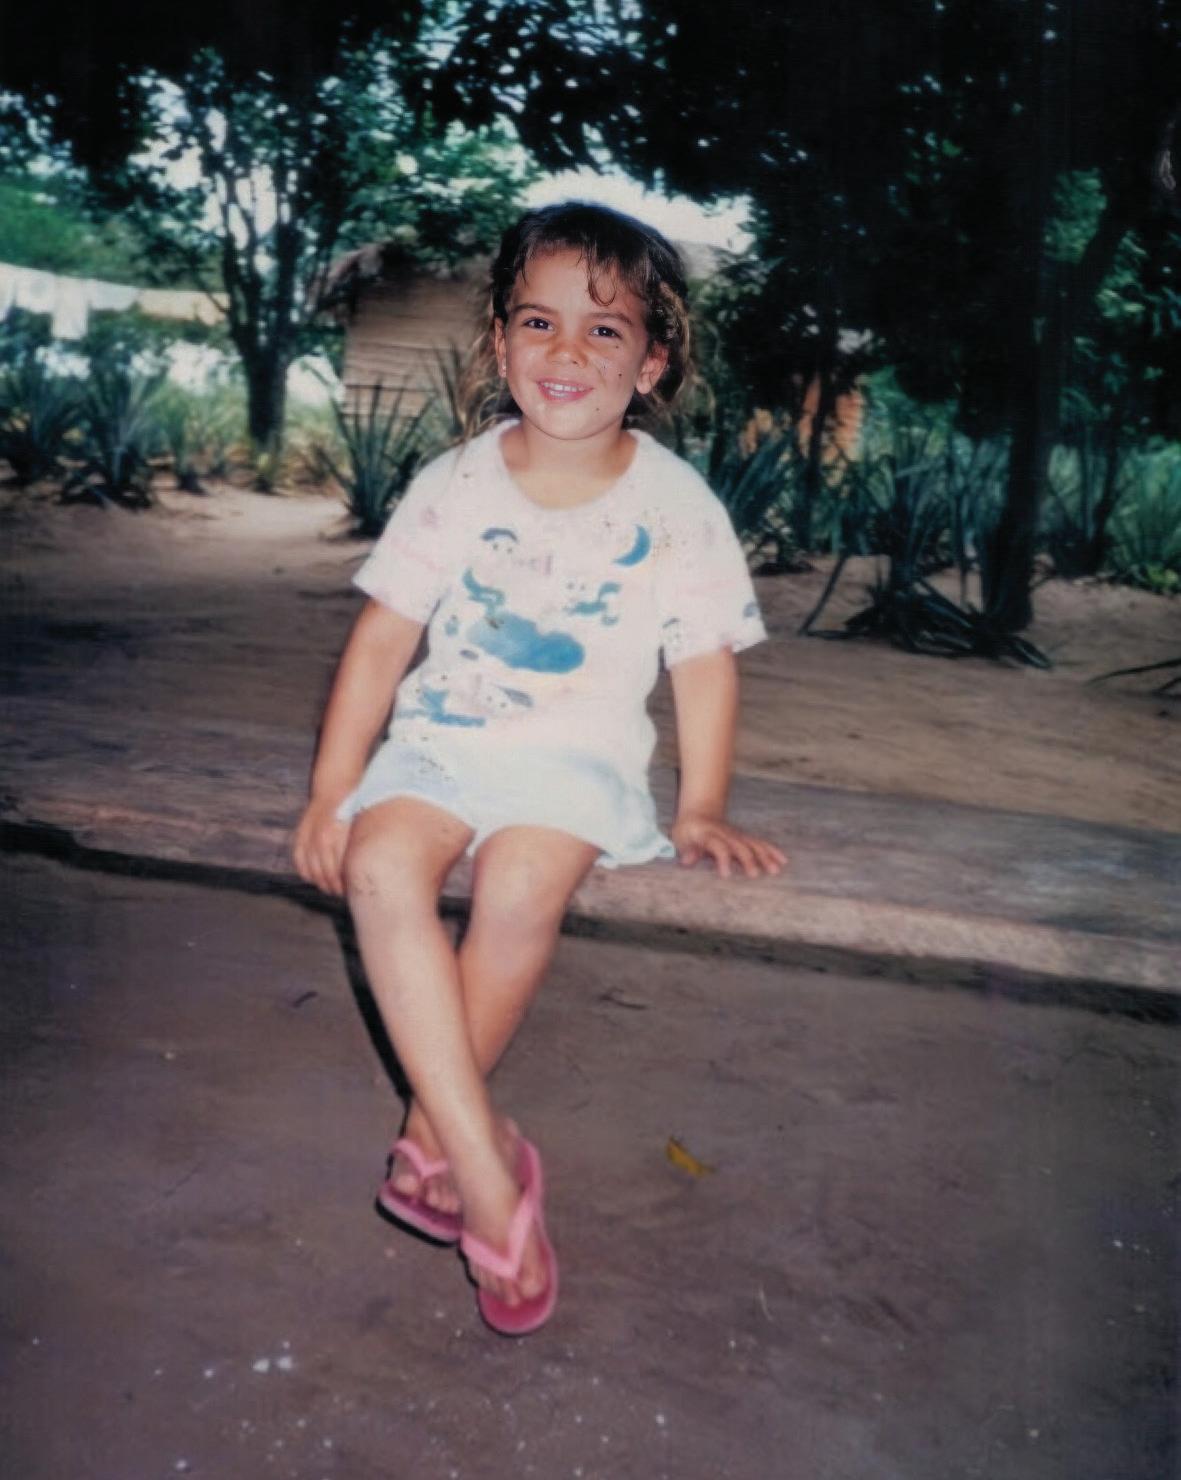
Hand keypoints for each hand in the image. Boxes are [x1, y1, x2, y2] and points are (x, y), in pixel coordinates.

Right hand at [292, 796, 351, 895]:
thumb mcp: (360, 826)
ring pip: (311, 868)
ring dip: (320, 882)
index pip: (338, 870)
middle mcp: (321, 837)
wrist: (334, 786)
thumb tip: (363, 870)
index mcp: (338, 836)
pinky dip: (305, 871)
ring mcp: (308, 836)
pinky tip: (313, 877)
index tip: (350, 890)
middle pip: (324, 872)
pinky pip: (299, 859)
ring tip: (329, 888)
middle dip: (333, 886)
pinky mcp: (300, 834)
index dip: (343, 884)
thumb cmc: (354, 808)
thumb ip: (359, 847)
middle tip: (341, 893)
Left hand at [670, 813, 786, 879]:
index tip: (727, 875)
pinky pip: (760, 843)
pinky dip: (772, 851)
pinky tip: (783, 861)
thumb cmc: (687, 831)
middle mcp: (725, 834)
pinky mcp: (745, 837)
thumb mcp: (680, 839)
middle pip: (739, 846)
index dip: (723, 859)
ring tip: (774, 871)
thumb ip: (686, 850)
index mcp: (708, 835)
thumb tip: (686, 862)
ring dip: (764, 857)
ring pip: (753, 844)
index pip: (717, 846)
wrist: (699, 812)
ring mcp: (737, 835)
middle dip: (748, 860)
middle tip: (755, 876)